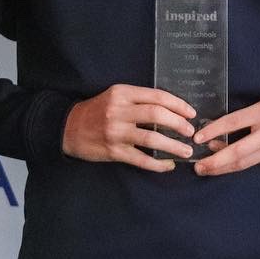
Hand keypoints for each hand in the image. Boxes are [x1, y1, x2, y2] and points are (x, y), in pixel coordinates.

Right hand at [62, 84, 196, 171]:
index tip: (191, 113)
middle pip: (156, 114)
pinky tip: (168, 165)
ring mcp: (116, 132)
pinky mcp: (114, 151)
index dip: (178, 104)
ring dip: (173, 145)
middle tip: (190, 131)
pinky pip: (141, 159)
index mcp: (122, 93)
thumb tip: (171, 108)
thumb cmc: (97, 111)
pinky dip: (157, 164)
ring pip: (151, 137)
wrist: (68, 128)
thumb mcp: (115, 97)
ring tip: (186, 150)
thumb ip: (138, 99)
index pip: (156, 96)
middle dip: (178, 123)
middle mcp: (119, 111)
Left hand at [191, 87, 259, 175]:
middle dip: (215, 162)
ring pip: (245, 163)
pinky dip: (238, 165)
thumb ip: (245, 119)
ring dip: (223, 168)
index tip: (197, 138)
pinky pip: (255, 162)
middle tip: (198, 166)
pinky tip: (226, 165)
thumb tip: (219, 135)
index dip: (213, 131)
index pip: (233, 122)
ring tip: (206, 170)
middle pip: (238, 152)